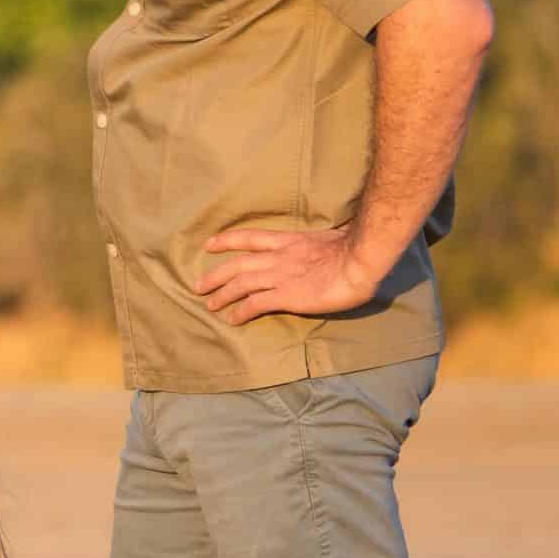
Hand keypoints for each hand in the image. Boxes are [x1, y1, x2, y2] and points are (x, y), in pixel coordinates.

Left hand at [195, 226, 379, 324]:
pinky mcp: (286, 295)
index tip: (209, 245)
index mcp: (289, 241)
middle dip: (216, 275)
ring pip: (241, 283)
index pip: (250, 238)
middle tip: (198, 285)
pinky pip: (256, 304)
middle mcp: (278, 257)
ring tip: (209, 304)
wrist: (360, 260)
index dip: (227, 241)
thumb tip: (322, 247)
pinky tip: (232, 319)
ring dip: (222, 294)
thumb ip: (316, 245)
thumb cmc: (355, 249)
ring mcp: (280, 276)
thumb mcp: (329, 238)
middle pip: (238, 264)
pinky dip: (241, 311)